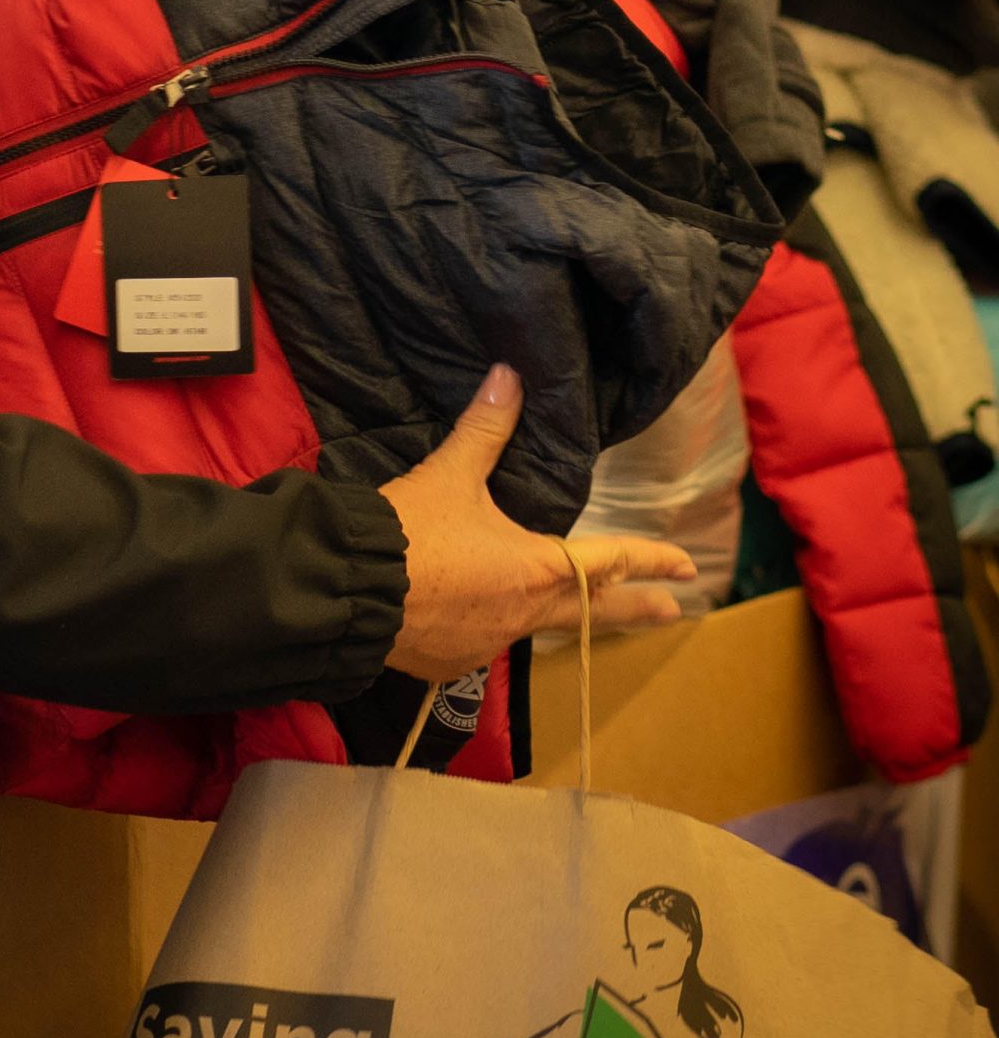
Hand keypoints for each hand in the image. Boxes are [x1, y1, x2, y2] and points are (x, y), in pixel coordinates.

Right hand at [380, 364, 694, 684]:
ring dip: (561, 616)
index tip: (688, 568)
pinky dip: (492, 624)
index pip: (610, 562)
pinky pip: (484, 641)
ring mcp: (487, 644)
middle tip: (672, 611)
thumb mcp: (448, 475)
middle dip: (635, 607)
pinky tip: (476, 615)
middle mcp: (523, 613)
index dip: (651, 560)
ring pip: (536, 627)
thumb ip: (484, 429)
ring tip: (573, 610)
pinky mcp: (449, 661)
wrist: (349, 589)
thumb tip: (509, 375)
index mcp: (535, 568)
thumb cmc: (410, 532)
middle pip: (593, 612)